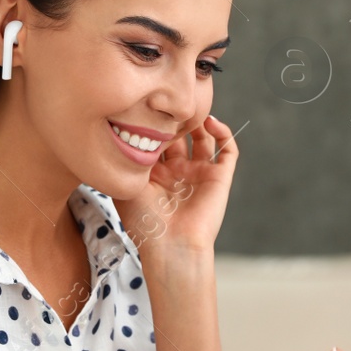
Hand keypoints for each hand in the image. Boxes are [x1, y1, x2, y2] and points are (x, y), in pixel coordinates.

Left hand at [112, 114, 236, 256]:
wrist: (170, 245)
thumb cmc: (144, 221)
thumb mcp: (124, 186)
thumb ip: (124, 160)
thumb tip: (123, 131)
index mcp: (155, 175)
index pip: (157, 140)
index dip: (154, 123)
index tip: (148, 107)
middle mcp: (178, 172)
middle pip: (180, 135)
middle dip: (175, 119)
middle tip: (169, 104)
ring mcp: (200, 174)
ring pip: (205, 138)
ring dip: (199, 122)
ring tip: (190, 110)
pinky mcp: (220, 177)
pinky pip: (228, 150)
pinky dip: (223, 132)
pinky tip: (211, 122)